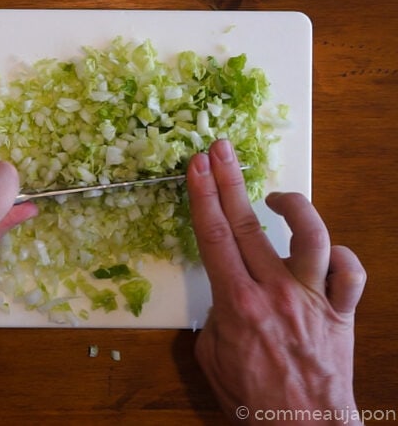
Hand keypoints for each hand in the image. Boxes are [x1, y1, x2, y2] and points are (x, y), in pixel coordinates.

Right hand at [186, 140, 365, 423]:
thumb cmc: (252, 397)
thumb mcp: (210, 356)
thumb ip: (215, 315)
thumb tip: (225, 295)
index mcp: (238, 302)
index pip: (213, 235)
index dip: (203, 195)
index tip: (197, 166)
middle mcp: (275, 290)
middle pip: (247, 222)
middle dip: (230, 180)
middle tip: (220, 150)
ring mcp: (312, 297)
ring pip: (310, 234)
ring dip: (293, 206)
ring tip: (276, 193)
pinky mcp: (341, 310)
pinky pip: (350, 271)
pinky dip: (340, 255)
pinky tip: (324, 250)